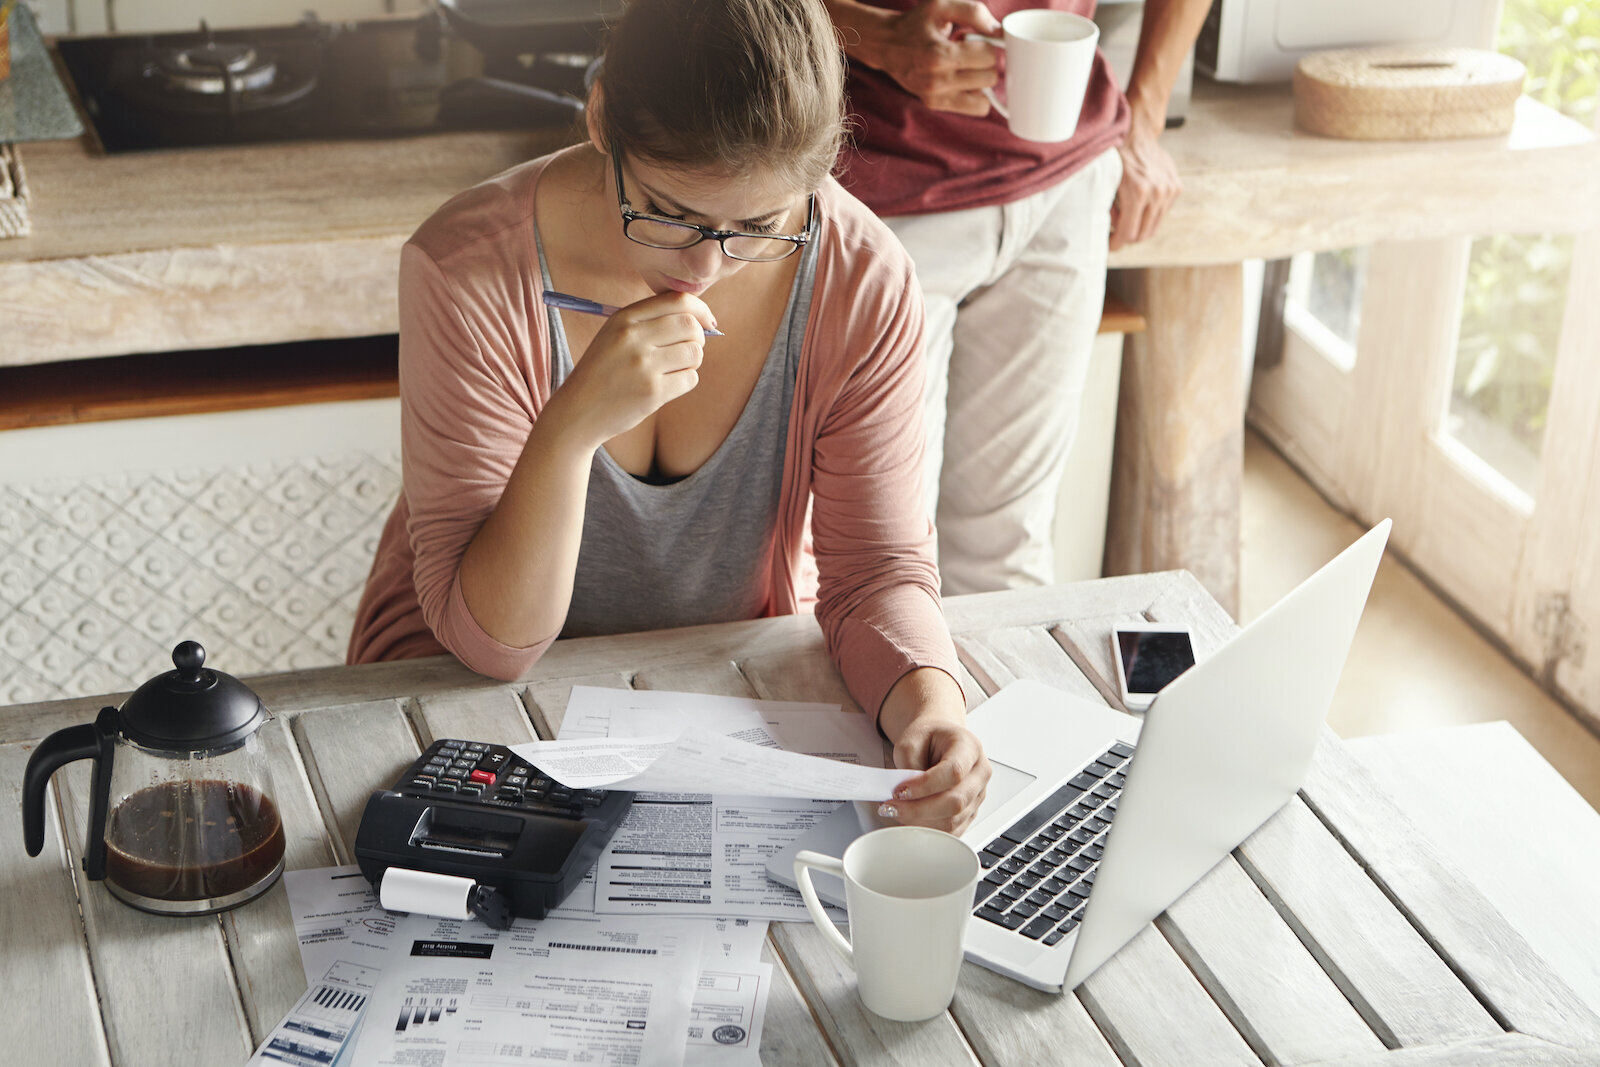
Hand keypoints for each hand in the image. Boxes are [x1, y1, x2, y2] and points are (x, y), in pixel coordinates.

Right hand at [557, 291, 713, 446]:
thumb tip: (701, 319)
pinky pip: (690, 378)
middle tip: (689, 348)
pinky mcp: (652, 392)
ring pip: (695, 353)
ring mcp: (643, 365)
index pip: (677, 300)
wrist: (578, 411)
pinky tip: (666, 385)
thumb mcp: (615, 335)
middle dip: (699, 337)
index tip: (707, 321)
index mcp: (624, 318)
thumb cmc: (604, 371)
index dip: (700, 310)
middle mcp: (633, 338)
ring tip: (674, 368)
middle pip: (690, 325)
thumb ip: (651, 321)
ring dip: (692, 361)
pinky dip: (685, 381)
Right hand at [863, 0, 1002, 115]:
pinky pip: (976, 108)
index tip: (977, 40)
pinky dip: (976, 95)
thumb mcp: (942, 6)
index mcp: (939, 55)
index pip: (988, 57)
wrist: (886, 44)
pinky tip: (964, 80)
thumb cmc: (916, 23)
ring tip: (964, 67)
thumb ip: (974, 12)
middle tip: (970, 53)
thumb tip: (999, 32)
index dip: (989, 45)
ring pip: (985, 97)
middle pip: (989, 77)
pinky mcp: (935, 104)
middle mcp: (937, 81)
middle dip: (985, 63)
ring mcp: (936, 97)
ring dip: (981, 80)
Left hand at [875, 669, 990, 832]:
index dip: (926, 785)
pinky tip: (910, 819)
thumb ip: (908, 764)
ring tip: (897, 811)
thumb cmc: (929, 739)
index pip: (954, 772)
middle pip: (956, 801)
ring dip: (920, 821)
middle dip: (919, 809)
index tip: (901, 790)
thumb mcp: (911, 740)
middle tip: (893, 806)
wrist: (940, 742)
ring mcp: (978, 795)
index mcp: (969, 747)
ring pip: (953, 820)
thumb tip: (905, 794)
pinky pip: (952, 830)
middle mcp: (980, 773)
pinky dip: (928, 829)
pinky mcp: (971, 812)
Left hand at [1110, 122, 1181, 249]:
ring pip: (1153, 226)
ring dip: (1139, 226)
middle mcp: (1158, 193)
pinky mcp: (1176, 187)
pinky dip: (1149, 213)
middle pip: (1143, 234)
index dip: (1116, 243)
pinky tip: (1138, 203)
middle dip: (1127, 237)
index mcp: (1138, 193)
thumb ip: (1108, 209)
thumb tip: (1109, 231)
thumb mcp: (1106, 183)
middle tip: (1115, 232)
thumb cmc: (1116, 157)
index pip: (1128, 234)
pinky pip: (1161, 212)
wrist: (1137, 134)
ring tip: (1126, 216)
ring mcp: (1170, 190)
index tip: (1109, 246)